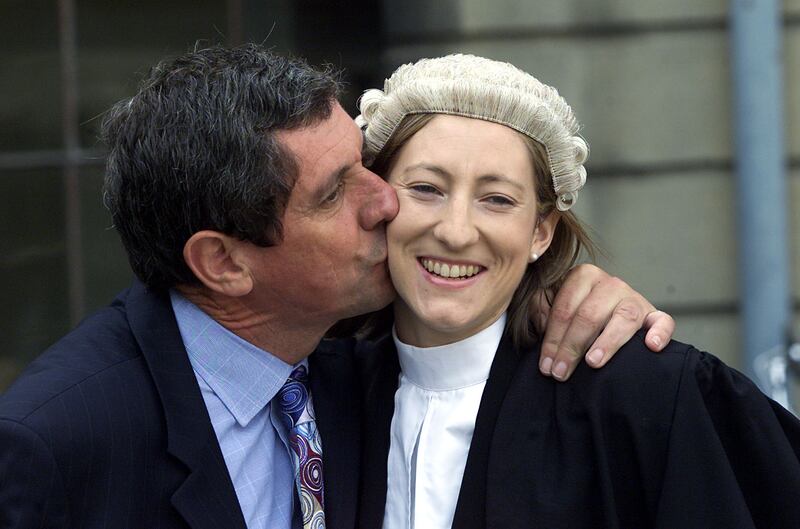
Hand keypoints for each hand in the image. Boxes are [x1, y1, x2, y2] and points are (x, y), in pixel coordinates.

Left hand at [532, 264, 674, 380]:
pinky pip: (663, 321)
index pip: (564, 309)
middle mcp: (611, 284)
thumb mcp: (550, 304)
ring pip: (623, 317)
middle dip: (572, 346)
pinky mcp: (654, 316)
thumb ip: (540, 307)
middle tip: (561, 372)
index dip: (553, 338)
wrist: (602, 316)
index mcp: (583, 276)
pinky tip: (650, 346)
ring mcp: (634, 299)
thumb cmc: (573, 313)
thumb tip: (540, 323)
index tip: (546, 365)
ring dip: (607, 341)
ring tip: (593, 362)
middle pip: (590, 315)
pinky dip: (659, 332)